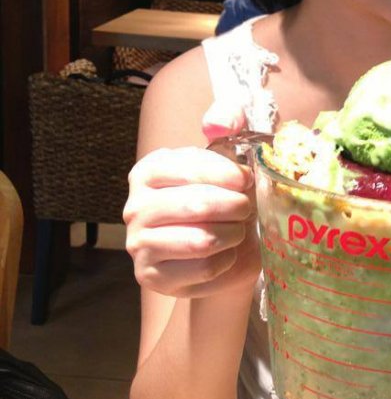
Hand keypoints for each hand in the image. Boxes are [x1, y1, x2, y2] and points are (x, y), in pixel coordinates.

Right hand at [124, 100, 260, 297]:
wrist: (218, 252)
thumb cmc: (222, 200)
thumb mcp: (227, 159)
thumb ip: (228, 123)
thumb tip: (217, 122)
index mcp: (148, 171)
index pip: (188, 167)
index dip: (225, 174)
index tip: (245, 181)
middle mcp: (135, 206)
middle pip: (195, 205)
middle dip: (233, 207)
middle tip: (246, 209)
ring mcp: (139, 244)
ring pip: (200, 240)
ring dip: (232, 235)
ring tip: (239, 231)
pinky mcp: (152, 277)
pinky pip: (202, 269)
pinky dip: (225, 261)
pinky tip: (227, 254)